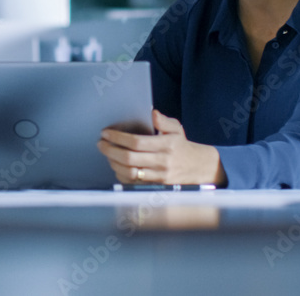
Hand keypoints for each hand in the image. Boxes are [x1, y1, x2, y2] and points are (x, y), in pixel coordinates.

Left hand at [97, 109, 225, 184]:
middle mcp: (162, 161)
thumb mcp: (176, 129)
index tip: (106, 133)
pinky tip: (116, 165)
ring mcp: (159, 176)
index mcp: (166, 145)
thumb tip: (152, 113)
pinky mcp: (155, 186)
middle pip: (129, 158)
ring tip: (107, 153)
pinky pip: (133, 182)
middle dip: (110, 150)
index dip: (118, 137)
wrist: (197, 167)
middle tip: (101, 144)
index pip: (136, 142)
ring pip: (129, 172)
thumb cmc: (182, 146)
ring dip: (113, 162)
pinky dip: (120, 174)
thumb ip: (163, 121)